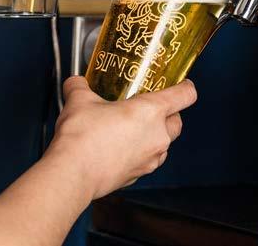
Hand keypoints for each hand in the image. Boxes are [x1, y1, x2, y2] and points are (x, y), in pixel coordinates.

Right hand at [47, 77, 197, 200]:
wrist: (72, 173)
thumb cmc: (83, 136)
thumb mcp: (80, 100)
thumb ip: (80, 86)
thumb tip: (76, 82)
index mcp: (151, 111)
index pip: (185, 95)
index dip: (186, 87)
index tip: (182, 83)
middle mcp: (157, 136)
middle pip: (178, 122)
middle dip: (170, 113)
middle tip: (152, 106)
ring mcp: (150, 159)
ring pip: (165, 144)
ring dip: (156, 135)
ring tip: (135, 128)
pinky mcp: (138, 176)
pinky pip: (148, 161)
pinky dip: (141, 153)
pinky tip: (122, 147)